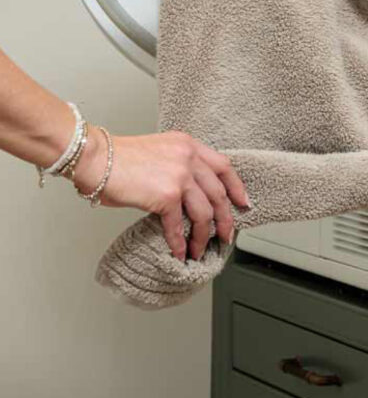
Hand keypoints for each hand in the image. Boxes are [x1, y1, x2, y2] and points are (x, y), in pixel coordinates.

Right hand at [74, 130, 249, 260]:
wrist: (94, 157)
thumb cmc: (118, 157)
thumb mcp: (159, 152)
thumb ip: (179, 167)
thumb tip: (189, 197)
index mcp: (189, 145)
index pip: (224, 167)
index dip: (236, 188)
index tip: (243, 203)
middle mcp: (189, 158)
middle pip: (219, 194)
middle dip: (225, 218)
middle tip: (227, 234)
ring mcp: (180, 176)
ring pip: (205, 213)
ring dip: (204, 235)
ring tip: (201, 248)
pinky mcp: (167, 195)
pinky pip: (179, 225)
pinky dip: (181, 242)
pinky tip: (180, 252)